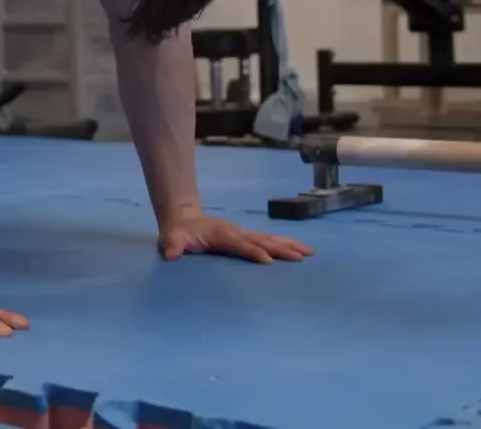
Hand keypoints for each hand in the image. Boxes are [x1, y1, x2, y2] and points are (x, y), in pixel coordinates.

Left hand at [158, 213, 313, 263]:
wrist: (183, 218)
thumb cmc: (178, 233)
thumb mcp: (171, 239)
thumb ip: (172, 246)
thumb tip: (171, 254)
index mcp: (222, 235)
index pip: (240, 244)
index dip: (252, 251)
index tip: (268, 261)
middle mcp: (236, 233)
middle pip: (262, 240)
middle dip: (280, 248)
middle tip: (300, 256)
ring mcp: (243, 234)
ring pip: (270, 239)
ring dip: (289, 245)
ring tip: (309, 252)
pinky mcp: (246, 238)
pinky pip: (269, 241)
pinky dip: (285, 244)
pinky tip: (300, 251)